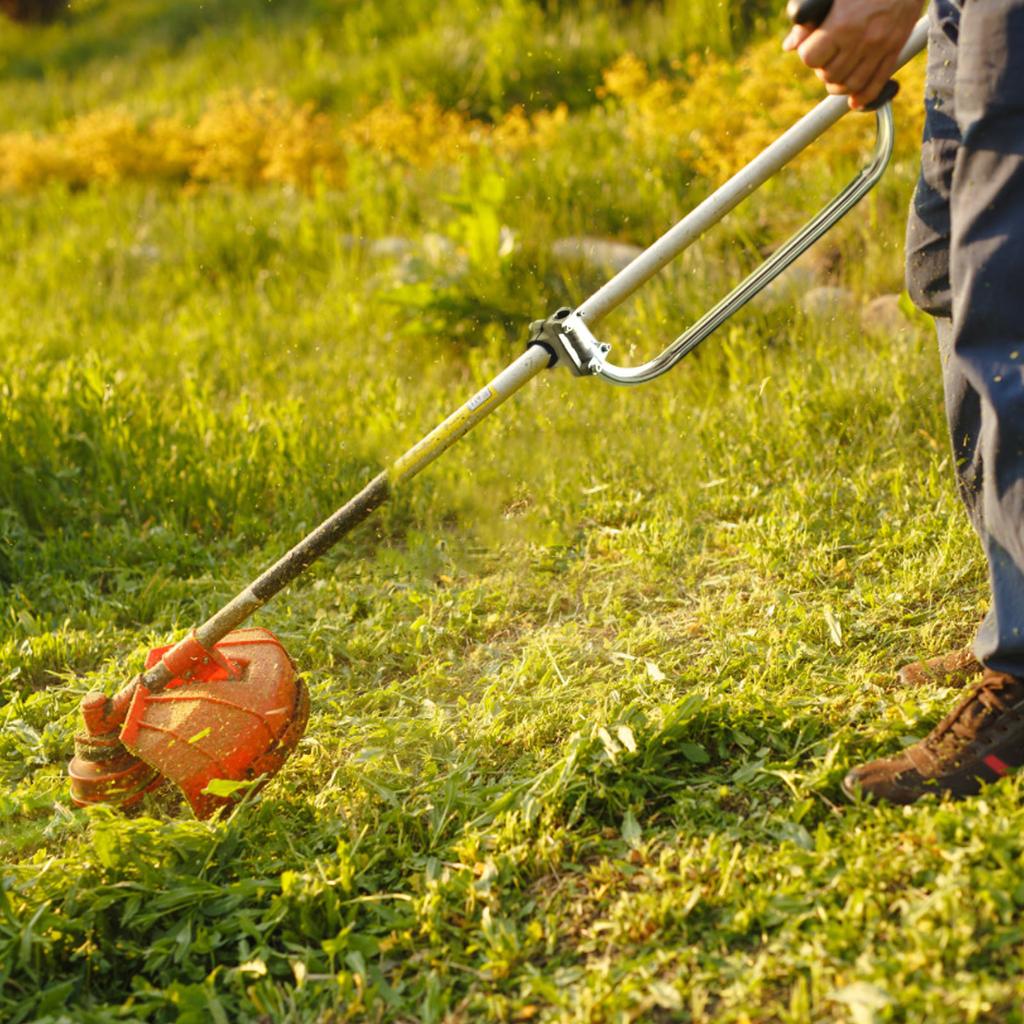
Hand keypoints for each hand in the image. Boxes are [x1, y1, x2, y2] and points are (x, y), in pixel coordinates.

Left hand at [783, 0, 922, 109]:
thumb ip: (809, 20)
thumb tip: (791, 45)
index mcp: (842, 24)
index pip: (811, 59)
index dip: (808, 54)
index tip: (813, 47)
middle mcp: (861, 40)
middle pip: (830, 75)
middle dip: (823, 69)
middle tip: (827, 58)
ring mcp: (881, 47)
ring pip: (851, 85)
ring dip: (839, 84)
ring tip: (838, 73)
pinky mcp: (896, 49)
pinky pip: (877, 83)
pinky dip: (864, 96)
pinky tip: (855, 100)